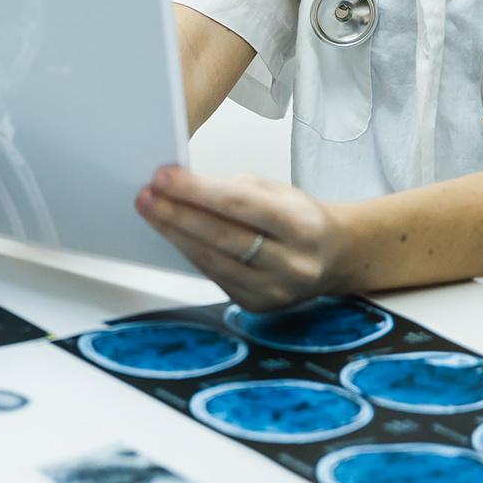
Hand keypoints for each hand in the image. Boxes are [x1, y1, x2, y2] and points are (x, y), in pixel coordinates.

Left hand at [135, 166, 352, 310]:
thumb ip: (234, 190)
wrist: (336, 257)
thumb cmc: (301, 218)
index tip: (164, 177)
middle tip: (146, 195)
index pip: (241, 206)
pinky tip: (173, 234)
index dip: (198, 191)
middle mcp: (293, 263)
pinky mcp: (258, 305)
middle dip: (178, 214)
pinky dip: (191, 253)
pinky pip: (215, 276)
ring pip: (214, 262)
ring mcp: (276, 291)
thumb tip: (182, 188)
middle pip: (223, 237)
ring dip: (175, 235)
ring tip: (150, 211)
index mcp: (303, 226)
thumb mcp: (279, 192)